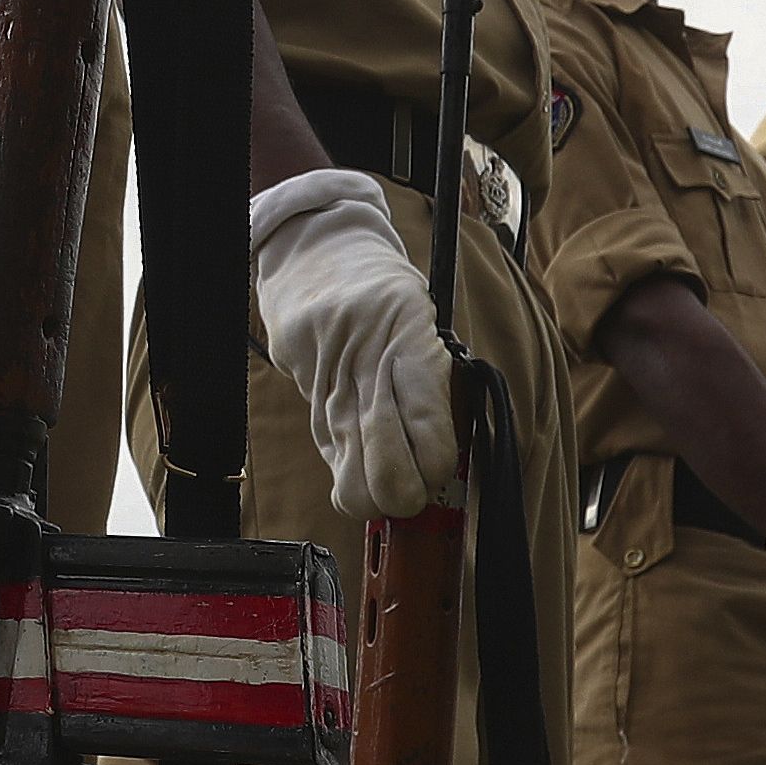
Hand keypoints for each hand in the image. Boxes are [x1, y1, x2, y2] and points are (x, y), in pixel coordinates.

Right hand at [245, 172, 450, 518]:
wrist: (318, 265)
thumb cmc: (386, 300)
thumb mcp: (426, 323)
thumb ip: (438, 384)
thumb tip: (452, 455)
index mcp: (409, 348)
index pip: (430, 437)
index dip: (441, 467)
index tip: (445, 464)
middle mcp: (368, 377)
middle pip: (391, 474)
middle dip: (410, 497)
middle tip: (420, 486)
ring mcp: (334, 398)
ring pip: (356, 483)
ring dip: (380, 499)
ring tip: (392, 484)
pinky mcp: (313, 409)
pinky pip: (335, 468)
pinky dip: (354, 484)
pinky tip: (365, 471)